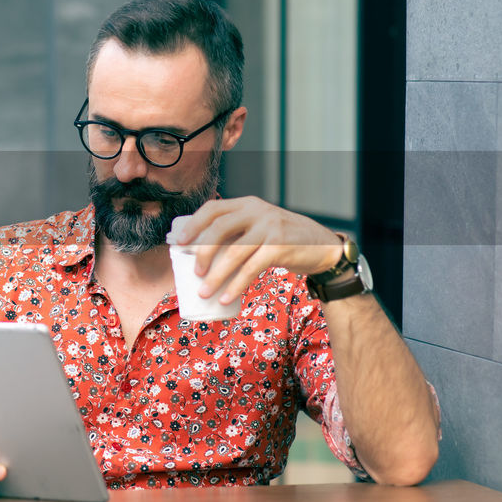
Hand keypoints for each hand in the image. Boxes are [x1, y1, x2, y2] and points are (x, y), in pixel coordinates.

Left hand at [171, 196, 342, 302]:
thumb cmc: (282, 240)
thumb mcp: (259, 227)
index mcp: (246, 204)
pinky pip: (251, 268)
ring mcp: (270, 227)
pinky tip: (226, 297)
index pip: (213, 208)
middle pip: (219, 229)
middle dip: (202, 252)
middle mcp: (257, 211)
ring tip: (205, 292)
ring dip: (217, 276)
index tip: (179, 243)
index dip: (193, 225)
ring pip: (234, 253)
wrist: (323, 246)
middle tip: (195, 272)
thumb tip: (199, 254)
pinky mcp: (280, 246)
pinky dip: (236, 285)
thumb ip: (237, 233)